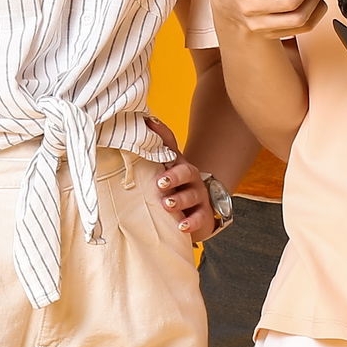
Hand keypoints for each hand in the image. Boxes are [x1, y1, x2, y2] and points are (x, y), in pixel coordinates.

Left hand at [142, 115, 223, 242]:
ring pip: (191, 195)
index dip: (162, 136)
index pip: (171, 146)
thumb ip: (155, 148)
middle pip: (185, 172)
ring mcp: (198, 195)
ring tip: (167, 204)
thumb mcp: (163, 169)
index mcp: (177, 164)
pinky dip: (191, 222)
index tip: (150, 128)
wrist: (196, 212)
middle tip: (160, 183)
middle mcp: (190, 177)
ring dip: (178, 200)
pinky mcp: (204, 214)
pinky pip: (200, 218)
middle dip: (173, 176)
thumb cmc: (174, 188)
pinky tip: (182, 226)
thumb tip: (142, 120)